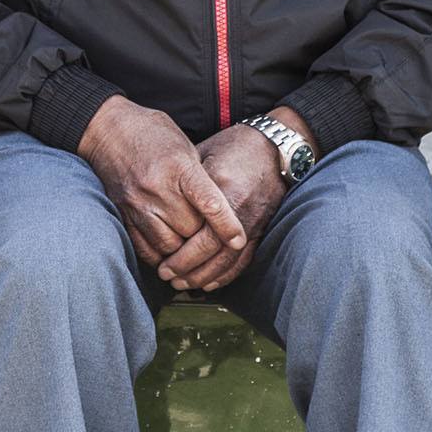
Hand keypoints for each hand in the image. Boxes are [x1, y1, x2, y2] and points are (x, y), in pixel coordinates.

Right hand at [77, 97, 245, 289]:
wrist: (108, 129)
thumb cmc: (153, 133)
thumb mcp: (185, 146)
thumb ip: (201, 177)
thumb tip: (222, 210)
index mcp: (179, 166)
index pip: (210, 204)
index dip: (227, 226)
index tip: (238, 241)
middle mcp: (157, 188)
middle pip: (191, 230)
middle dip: (204, 236)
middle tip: (211, 234)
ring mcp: (137, 203)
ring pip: (170, 246)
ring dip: (183, 249)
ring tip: (190, 244)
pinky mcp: (122, 214)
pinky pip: (146, 249)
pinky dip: (161, 255)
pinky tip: (169, 251)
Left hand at [174, 106, 313, 292]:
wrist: (274, 147)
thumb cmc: (233, 147)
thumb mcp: (203, 155)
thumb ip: (184, 181)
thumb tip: (158, 202)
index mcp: (220, 188)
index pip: (200, 232)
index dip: (180, 254)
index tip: (161, 263)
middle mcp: (239, 208)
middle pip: (213, 251)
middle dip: (188, 269)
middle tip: (167, 276)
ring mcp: (253, 221)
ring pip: (229, 260)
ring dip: (204, 277)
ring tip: (183, 284)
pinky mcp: (261, 228)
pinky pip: (245, 260)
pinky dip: (226, 275)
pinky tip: (209, 283)